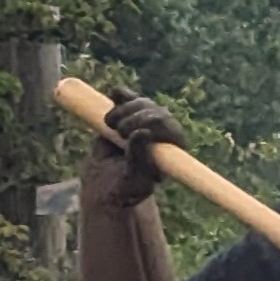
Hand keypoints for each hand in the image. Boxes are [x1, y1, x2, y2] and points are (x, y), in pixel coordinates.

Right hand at [81, 90, 184, 208]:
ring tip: (110, 123)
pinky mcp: (130, 114)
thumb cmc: (126, 186)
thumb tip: (143, 132)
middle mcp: (164, 136)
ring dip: (124, 109)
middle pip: (156, 113)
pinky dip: (121, 94)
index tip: (128, 134)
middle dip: (135, 118)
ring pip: (142, 103)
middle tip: (118, 131)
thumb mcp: (134, 178)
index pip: (170, 130)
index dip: (150, 124)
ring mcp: (148, 123)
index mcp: (173, 153)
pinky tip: (114, 95)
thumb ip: (139, 157)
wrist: (106, 183)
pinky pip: (129, 97)